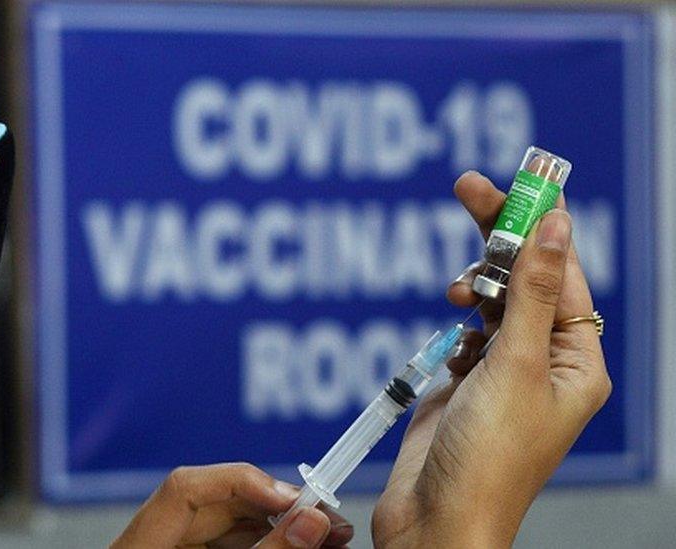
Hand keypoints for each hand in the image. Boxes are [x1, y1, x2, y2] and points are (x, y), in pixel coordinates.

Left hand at [112, 463, 353, 547]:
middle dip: (279, 508)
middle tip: (330, 520)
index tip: (295, 499)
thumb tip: (314, 520)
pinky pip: (229, 544)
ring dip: (282, 528)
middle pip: (217, 503)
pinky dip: (267, 543)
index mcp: (136, 547)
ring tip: (330, 535)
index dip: (243, 482)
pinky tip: (304, 544)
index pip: (185, 485)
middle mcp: (150, 542)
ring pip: (230, 526)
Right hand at [371, 171, 611, 546]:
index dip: (539, 226)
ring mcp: (503, 374)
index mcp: (575, 362)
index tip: (519, 181)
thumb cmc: (488, 458)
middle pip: (525, 280)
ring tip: (458, 292)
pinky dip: (458, 323)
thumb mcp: (515, 365)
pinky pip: (467, 333)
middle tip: (470, 188)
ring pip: (494, 303)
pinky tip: (454, 332)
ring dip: (476, 285)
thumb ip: (531, 292)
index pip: (561, 274)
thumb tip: (555, 227)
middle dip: (499, 238)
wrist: (436, 517)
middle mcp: (544, 364)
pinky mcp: (465, 384)